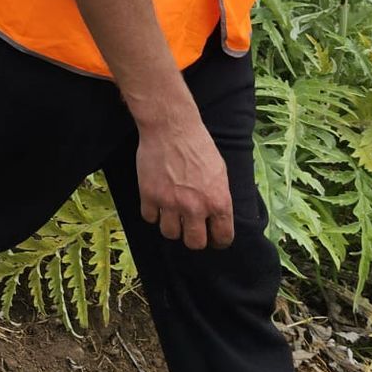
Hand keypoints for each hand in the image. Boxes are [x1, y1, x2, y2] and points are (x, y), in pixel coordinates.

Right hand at [136, 115, 234, 249]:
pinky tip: (156, 203)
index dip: (218, 240)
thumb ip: (219, 198)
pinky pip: (149, 217)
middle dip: (194, 238)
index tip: (213, 237)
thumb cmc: (199, 146)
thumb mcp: (220, 173)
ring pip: (169, 233)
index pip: (222, 238)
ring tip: (172, 215)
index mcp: (218, 202)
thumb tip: (216, 216)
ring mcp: (170, 202)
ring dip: (172, 226)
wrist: (171, 128)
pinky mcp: (148, 195)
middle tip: (190, 228)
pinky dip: (153, 213)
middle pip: (194, 243)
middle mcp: (195, 208)